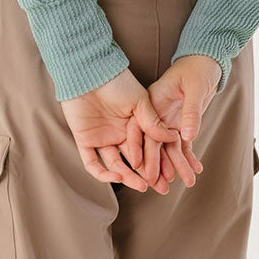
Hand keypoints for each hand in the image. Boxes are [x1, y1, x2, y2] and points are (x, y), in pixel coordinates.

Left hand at [60, 68, 181, 192]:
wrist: (89, 71)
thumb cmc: (116, 80)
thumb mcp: (140, 100)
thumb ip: (153, 122)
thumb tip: (174, 138)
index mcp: (132, 122)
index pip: (146, 147)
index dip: (158, 161)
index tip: (169, 174)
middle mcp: (118, 132)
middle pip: (133, 159)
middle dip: (146, 175)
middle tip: (159, 187)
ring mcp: (101, 137)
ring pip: (115, 165)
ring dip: (128, 177)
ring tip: (142, 185)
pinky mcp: (84, 140)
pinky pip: (92, 163)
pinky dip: (103, 174)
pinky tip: (117, 177)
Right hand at [136, 55, 220, 191]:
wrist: (207, 61)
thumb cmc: (197, 68)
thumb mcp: (195, 87)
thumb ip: (190, 111)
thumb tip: (186, 136)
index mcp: (153, 102)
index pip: (142, 129)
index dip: (140, 149)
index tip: (142, 169)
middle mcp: (158, 114)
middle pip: (154, 143)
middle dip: (157, 166)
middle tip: (159, 187)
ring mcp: (169, 120)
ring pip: (169, 148)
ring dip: (176, 166)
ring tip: (187, 182)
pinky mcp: (181, 124)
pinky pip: (184, 145)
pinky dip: (189, 157)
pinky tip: (195, 169)